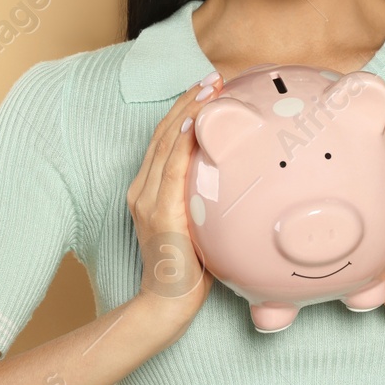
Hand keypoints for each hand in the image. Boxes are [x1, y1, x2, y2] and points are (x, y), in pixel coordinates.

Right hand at [127, 70, 223, 329]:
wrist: (166, 305)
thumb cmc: (190, 271)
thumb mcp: (201, 227)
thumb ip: (208, 203)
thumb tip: (242, 185)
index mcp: (149, 191)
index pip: (167, 141)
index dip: (185, 111)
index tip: (209, 90)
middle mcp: (142, 190)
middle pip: (166, 134)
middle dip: (189, 102)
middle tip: (214, 79)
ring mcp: (148, 200)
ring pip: (167, 144)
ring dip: (189, 112)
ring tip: (210, 89)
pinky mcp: (159, 213)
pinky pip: (172, 170)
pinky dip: (183, 143)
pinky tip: (198, 123)